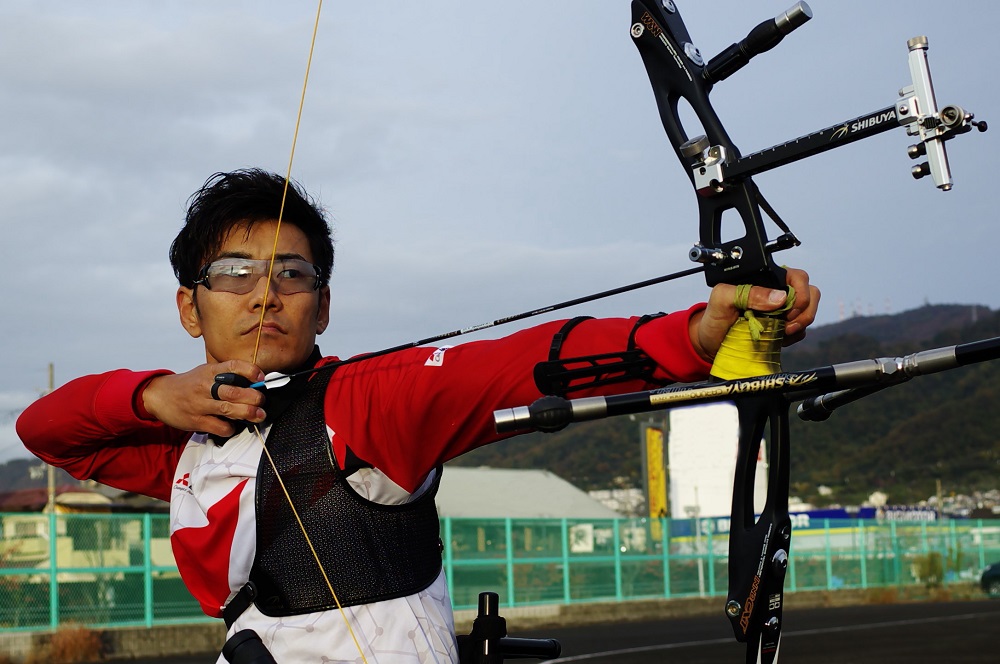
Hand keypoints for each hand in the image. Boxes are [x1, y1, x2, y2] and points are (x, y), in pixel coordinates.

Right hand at [141, 360, 266, 436]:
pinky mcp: (196, 420)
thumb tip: (254, 383)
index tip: (261, 378)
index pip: (233, 366)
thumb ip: (226, 376)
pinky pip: (219, 426)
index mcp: (210, 372)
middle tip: (262, 401)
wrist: (159, 395)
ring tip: (259, 414)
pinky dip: (230, 428)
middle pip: (234, 391)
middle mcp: (205, 386)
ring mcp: (200, 404)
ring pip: (229, 409)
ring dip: (248, 413)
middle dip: (254, 397)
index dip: (250, 371)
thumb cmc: (189, 385)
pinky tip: (233, 426)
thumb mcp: (206, 373)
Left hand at [690, 267, 819, 361]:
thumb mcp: (722, 299)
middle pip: (811, 293)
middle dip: (804, 311)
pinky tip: (778, 338)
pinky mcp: (783, 328)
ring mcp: (783, 311)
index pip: (797, 277)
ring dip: (800, 324)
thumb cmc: (714, 317)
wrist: (710, 342)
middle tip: (786, 324)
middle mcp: (777, 292)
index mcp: (766, 279)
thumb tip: (779, 298)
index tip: (786, 309)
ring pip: (809, 312)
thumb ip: (747, 292)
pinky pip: (801, 330)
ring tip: (781, 332)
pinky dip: (794, 336)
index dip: (800, 293)